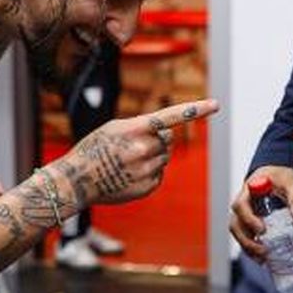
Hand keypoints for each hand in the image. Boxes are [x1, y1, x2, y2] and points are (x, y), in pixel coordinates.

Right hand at [54, 98, 220, 207]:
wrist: (77, 180)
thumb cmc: (93, 149)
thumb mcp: (113, 129)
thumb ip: (141, 126)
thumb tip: (166, 133)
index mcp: (135, 129)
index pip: (171, 116)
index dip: (195, 109)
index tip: (215, 105)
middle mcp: (143, 149)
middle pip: (167, 139)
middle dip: (156, 140)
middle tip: (133, 146)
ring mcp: (146, 170)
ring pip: (164, 157)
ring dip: (152, 157)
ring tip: (127, 162)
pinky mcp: (147, 187)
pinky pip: (159, 175)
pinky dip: (148, 173)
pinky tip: (129, 174)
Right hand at [228, 165, 292, 260]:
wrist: (276, 175)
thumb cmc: (280, 176)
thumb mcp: (291, 182)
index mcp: (249, 190)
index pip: (240, 205)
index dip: (248, 219)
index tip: (262, 229)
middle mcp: (243, 203)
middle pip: (235, 223)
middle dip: (246, 240)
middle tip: (263, 250)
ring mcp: (244, 214)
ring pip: (238, 233)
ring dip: (247, 247)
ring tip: (262, 259)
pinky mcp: (249, 223)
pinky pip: (245, 237)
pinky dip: (251, 249)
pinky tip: (263, 258)